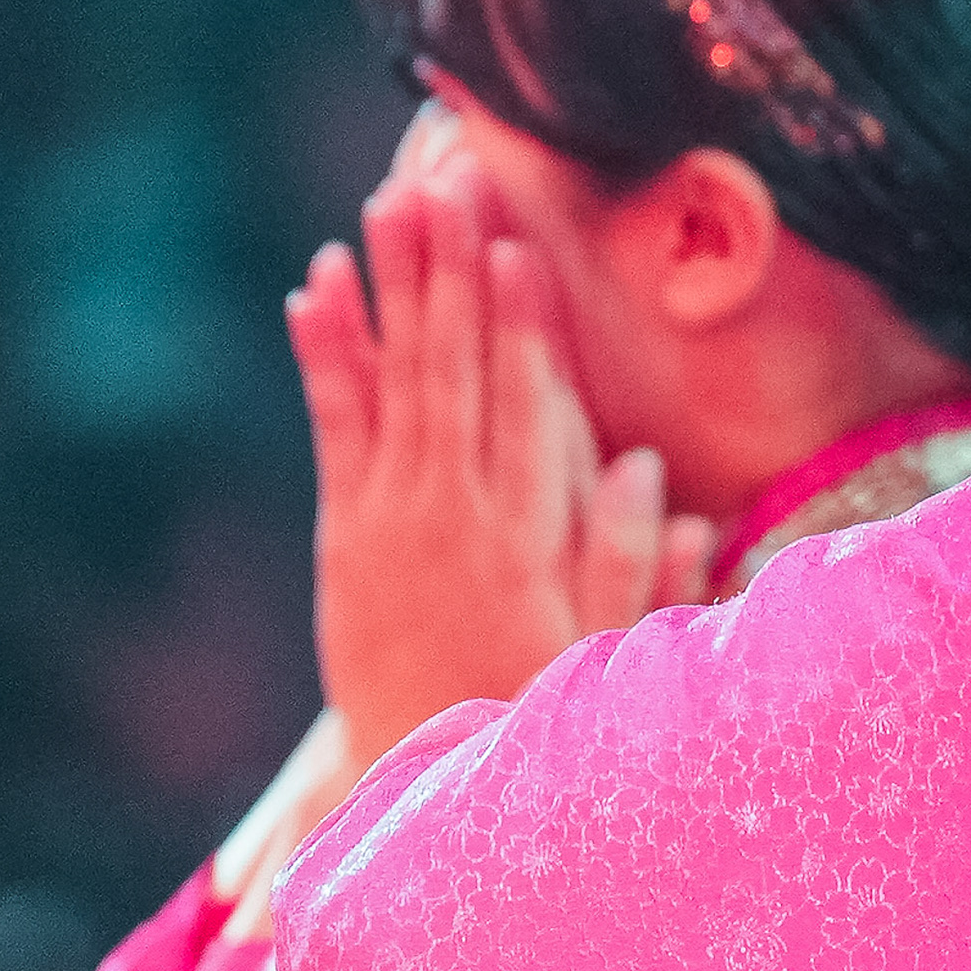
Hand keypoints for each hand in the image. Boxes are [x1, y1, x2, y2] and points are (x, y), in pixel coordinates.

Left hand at [285, 162, 713, 776]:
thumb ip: (631, 568)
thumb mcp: (603, 655)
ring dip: (392, 287)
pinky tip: (318, 286)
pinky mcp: (344, 531)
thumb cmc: (530, 711)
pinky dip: (326, 354)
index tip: (519, 253)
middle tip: (449, 181)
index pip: (530, 412)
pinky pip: (334, 425)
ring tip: (388, 203)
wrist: (422, 788)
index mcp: (528, 539)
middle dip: (453, 273)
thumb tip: (651, 474)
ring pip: (396, 380)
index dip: (524, 329)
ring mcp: (391, 518)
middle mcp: (454, 515)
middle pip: (456, 373)